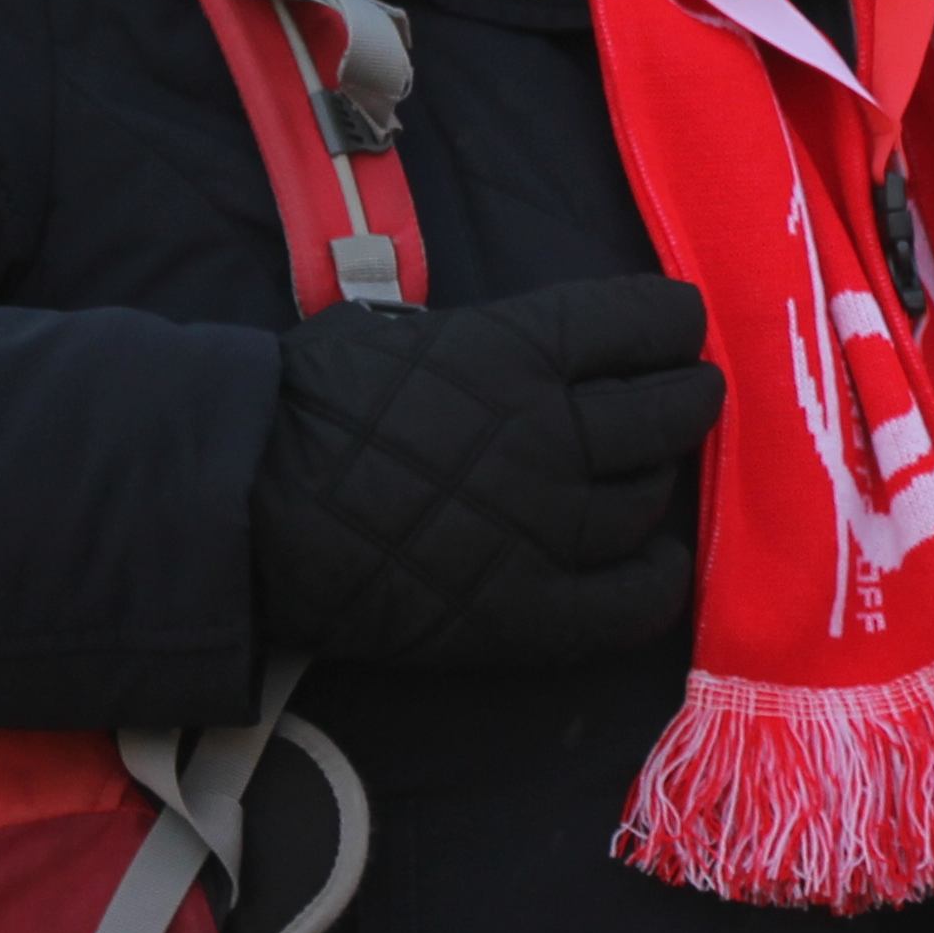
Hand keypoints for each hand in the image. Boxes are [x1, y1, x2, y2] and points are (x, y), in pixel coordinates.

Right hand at [251, 279, 723, 669]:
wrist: (244, 511)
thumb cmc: (306, 405)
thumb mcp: (397, 332)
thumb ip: (480, 342)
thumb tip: (527, 351)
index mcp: (520, 351)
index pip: (644, 321)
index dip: (673, 323)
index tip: (677, 329)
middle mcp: (552, 432)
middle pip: (669, 410)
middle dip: (689, 397)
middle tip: (687, 398)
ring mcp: (548, 526)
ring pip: (649, 497)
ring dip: (659, 479)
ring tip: (646, 473)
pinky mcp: (530, 611)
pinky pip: (632, 598)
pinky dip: (657, 576)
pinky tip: (653, 561)